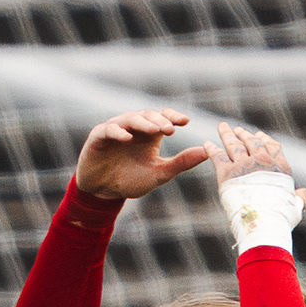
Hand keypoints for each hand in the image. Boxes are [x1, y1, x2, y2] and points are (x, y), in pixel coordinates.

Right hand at [75, 107, 208, 200]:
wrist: (104, 191)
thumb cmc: (131, 179)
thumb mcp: (159, 173)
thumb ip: (181, 162)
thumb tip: (206, 152)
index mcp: (150, 134)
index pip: (163, 118)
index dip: (173, 116)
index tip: (185, 121)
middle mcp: (134, 127)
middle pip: (148, 115)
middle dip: (159, 120)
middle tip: (170, 129)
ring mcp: (116, 129)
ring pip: (130, 118)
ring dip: (142, 123)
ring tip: (153, 129)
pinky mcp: (99, 136)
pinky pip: (109, 129)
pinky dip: (118, 132)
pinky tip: (126, 138)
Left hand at [205, 119, 305, 210]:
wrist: (262, 224)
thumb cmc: (280, 218)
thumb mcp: (295, 206)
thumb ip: (300, 197)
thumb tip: (305, 193)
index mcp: (279, 168)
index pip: (272, 146)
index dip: (264, 139)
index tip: (258, 135)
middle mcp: (261, 161)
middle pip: (251, 141)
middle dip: (244, 134)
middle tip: (237, 130)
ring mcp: (243, 165)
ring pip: (233, 144)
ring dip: (227, 134)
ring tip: (223, 128)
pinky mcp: (226, 173)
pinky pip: (217, 156)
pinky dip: (211, 149)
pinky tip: (207, 144)